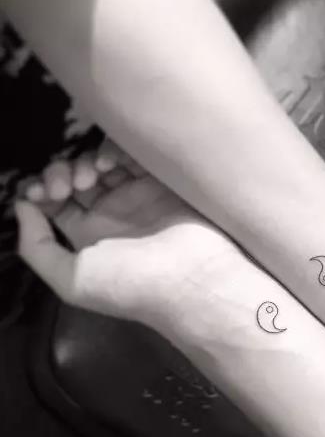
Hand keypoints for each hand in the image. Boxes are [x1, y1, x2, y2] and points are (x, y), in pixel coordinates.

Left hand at [15, 140, 262, 336]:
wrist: (190, 278)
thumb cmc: (130, 284)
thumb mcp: (71, 280)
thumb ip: (37, 248)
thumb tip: (23, 207)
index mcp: (90, 237)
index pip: (56, 204)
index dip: (41, 192)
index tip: (41, 196)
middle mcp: (112, 213)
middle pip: (75, 178)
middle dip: (61, 174)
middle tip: (67, 187)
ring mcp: (137, 195)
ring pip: (101, 163)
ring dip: (85, 163)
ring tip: (91, 179)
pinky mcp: (160, 180)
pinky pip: (132, 155)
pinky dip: (114, 153)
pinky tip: (109, 166)